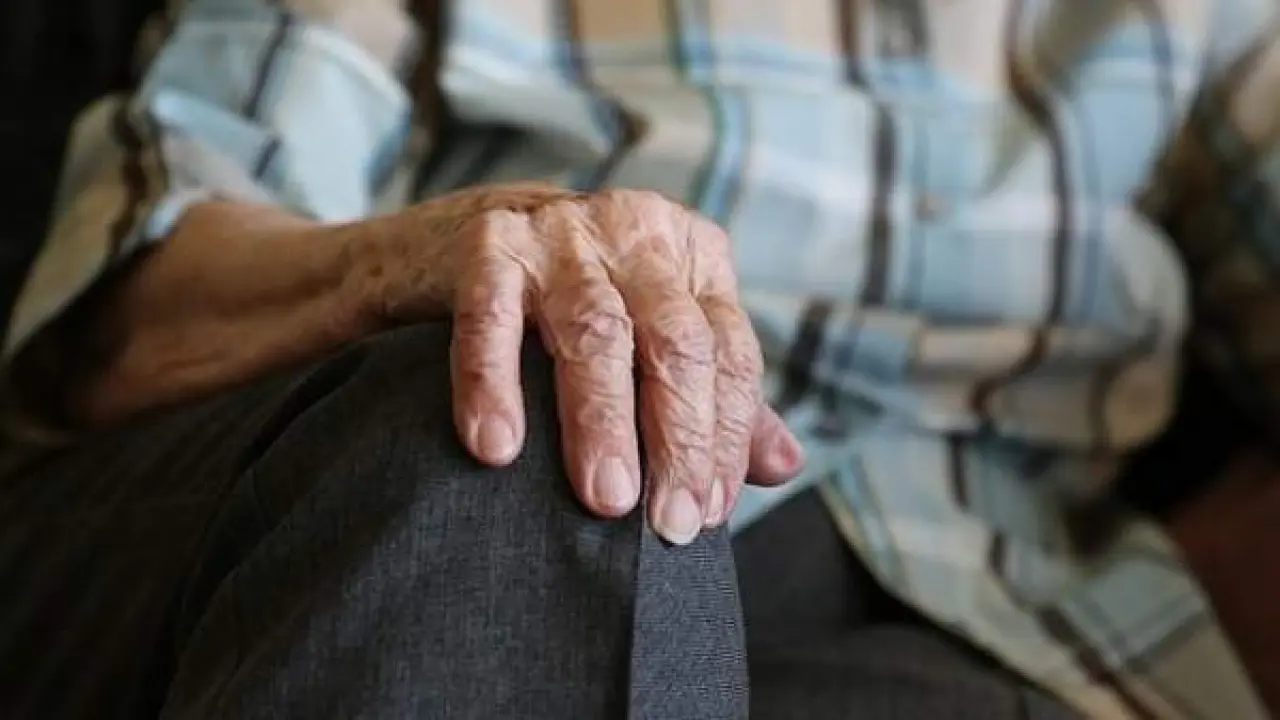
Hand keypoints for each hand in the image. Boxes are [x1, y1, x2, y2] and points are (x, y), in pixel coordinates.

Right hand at [51, 186, 802, 543]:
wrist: (449, 249)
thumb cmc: (569, 310)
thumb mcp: (651, 339)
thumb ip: (714, 398)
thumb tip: (786, 466)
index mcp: (692, 255)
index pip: (728, 352)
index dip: (722, 437)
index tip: (707, 512)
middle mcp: (636, 231)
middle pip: (674, 342)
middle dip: (676, 439)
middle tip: (667, 523)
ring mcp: (561, 231)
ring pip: (596, 331)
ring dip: (601, 420)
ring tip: (605, 499)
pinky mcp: (486, 239)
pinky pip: (491, 316)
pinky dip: (494, 383)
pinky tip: (496, 448)